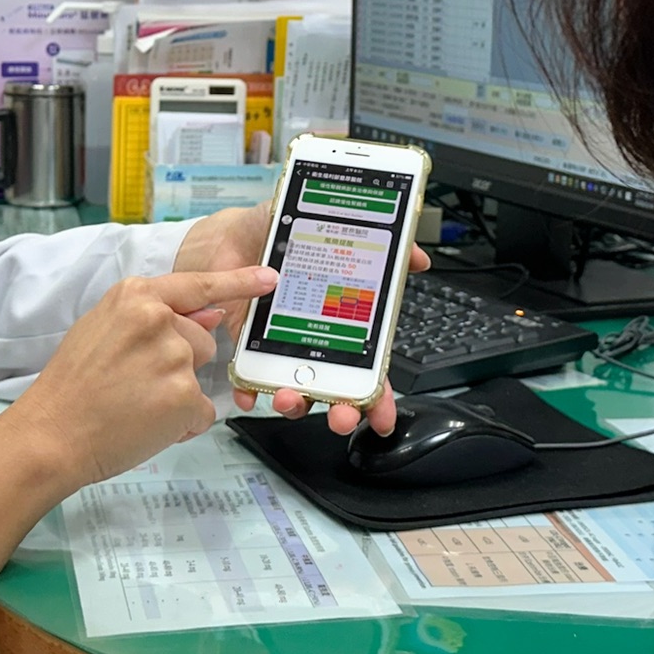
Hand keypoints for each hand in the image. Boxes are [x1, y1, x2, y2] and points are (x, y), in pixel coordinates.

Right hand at [5, 265, 278, 486]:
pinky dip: (181, 424)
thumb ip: (154, 319)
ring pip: (200, 377)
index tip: (268, 276)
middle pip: (202, 340)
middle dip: (181, 364)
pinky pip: (201, 411)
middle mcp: (158, 319)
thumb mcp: (103, 332)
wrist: (51, 434)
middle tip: (134, 385)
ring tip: (135, 406)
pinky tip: (145, 425)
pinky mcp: (184, 395)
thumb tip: (210, 317)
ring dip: (179, 396)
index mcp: (135, 296)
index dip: (237, 281)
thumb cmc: (71, 387)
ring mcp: (174, 357)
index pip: (197, 285)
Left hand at [177, 208, 429, 437]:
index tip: (384, 417)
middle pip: (334, 390)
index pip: (366, 371)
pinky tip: (249, 391)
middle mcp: (314, 345)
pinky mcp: (248, 347)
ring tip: (290, 395)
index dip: (378, 398)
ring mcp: (281, 349)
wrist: (235, 236)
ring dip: (295, 402)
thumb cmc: (286, 241)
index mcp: (342, 326)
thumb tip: (418, 257)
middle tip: (342, 416)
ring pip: (294, 390)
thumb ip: (381, 247)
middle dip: (340, 411)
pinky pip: (248, 378)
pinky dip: (249, 389)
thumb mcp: (334, 237)